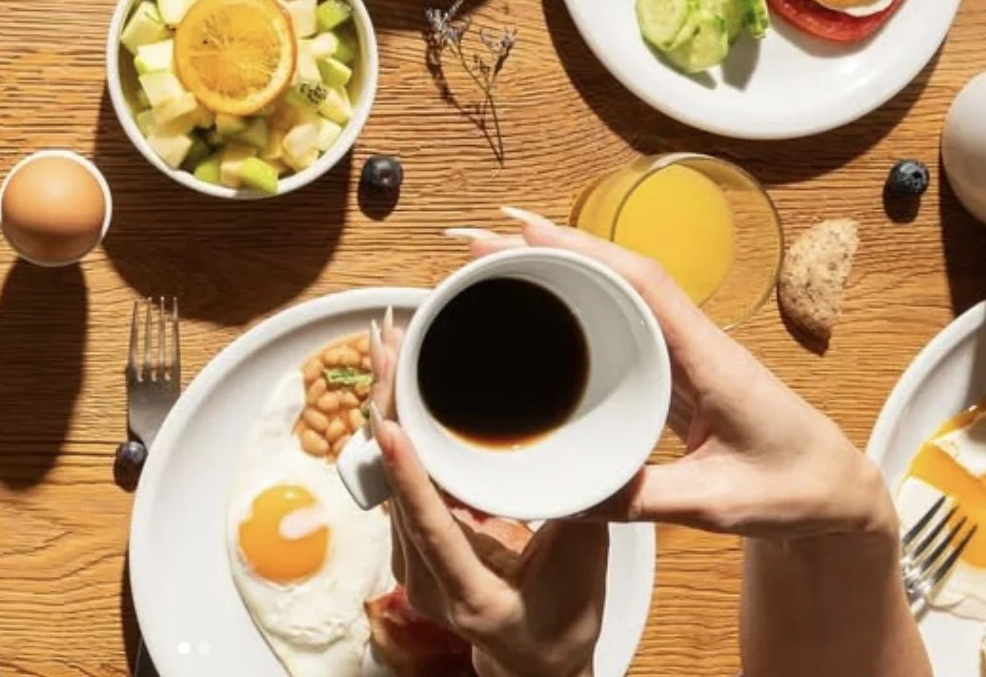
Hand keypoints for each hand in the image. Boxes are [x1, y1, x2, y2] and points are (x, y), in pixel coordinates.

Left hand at [368, 313, 607, 676]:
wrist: (532, 661)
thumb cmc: (560, 622)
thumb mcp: (583, 568)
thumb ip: (581, 511)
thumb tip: (596, 447)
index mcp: (469, 592)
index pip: (431, 527)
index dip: (409, 475)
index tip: (391, 424)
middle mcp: (425, 577)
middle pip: (397, 483)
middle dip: (390, 406)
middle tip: (388, 341)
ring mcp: (411, 558)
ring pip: (389, 472)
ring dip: (389, 404)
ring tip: (391, 342)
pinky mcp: (411, 538)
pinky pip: (396, 474)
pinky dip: (397, 423)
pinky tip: (398, 378)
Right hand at [468, 211, 894, 540]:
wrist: (837, 494)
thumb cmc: (795, 491)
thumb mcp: (719, 505)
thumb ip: (648, 499)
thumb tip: (570, 493)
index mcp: (711, 358)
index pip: (644, 282)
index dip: (585, 250)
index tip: (527, 232)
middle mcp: (695, 341)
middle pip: (617, 272)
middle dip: (550, 250)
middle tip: (479, 248)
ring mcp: (685, 351)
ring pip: (616, 290)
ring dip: (558, 269)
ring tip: (492, 265)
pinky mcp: (675, 368)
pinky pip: (621, 319)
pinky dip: (576, 301)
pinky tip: (539, 306)